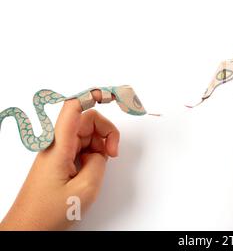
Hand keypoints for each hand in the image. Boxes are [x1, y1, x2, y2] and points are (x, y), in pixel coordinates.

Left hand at [0, 91, 119, 229]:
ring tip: (102, 166)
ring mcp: (59, 152)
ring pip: (87, 134)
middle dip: (106, 132)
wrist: (27, 229)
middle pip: (86, 121)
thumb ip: (99, 164)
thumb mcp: (84, 190)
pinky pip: (82, 148)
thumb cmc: (47, 212)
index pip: (73, 109)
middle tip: (113, 153)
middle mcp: (57, 144)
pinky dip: (94, 154)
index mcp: (59, 146)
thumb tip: (103, 152)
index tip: (110, 95)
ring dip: (101, 145)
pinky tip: (94, 170)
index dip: (91, 96)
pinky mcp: (60, 161)